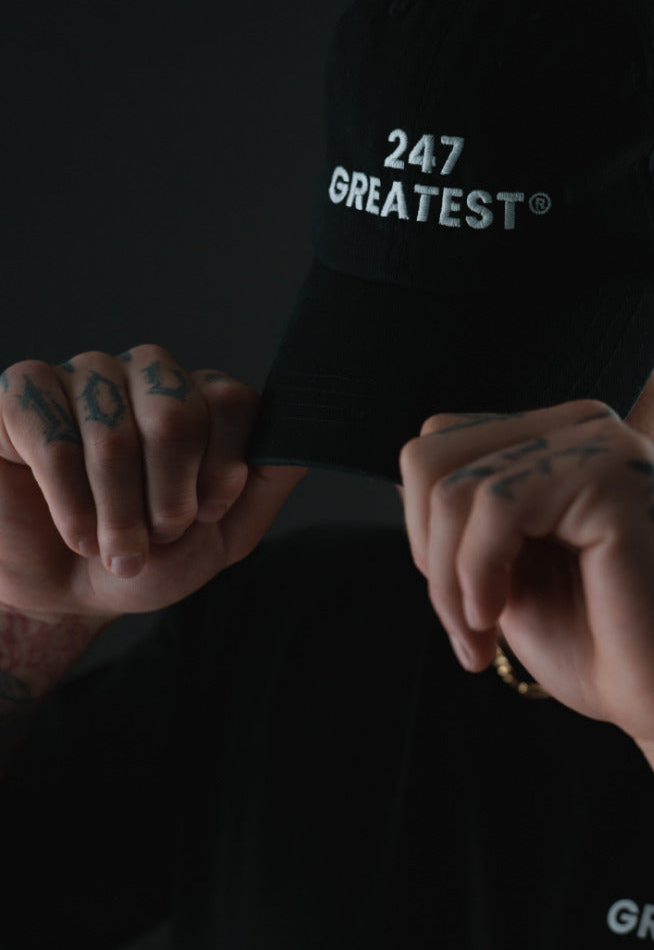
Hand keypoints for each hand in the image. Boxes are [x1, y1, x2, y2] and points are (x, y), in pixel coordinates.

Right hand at [0, 345, 305, 620]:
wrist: (62, 596)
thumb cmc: (146, 562)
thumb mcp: (222, 536)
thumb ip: (264, 483)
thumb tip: (306, 441)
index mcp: (201, 400)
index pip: (231, 401)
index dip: (221, 467)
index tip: (205, 515)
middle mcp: (146, 376)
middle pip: (176, 411)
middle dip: (169, 493)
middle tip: (157, 535)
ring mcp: (84, 377)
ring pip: (112, 428)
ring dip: (116, 506)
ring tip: (111, 547)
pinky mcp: (21, 393)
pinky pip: (44, 423)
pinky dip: (64, 492)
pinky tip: (74, 529)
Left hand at [398, 400, 653, 748]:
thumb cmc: (605, 646)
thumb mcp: (510, 571)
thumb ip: (467, 520)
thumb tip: (406, 478)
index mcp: (558, 440)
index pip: (439, 445)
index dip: (425, 531)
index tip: (462, 604)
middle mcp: (581, 426)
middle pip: (431, 452)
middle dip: (426, 552)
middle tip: (467, 625)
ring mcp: (601, 444)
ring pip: (452, 484)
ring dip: (446, 580)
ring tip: (481, 637)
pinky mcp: (614, 477)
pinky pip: (494, 506)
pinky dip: (474, 575)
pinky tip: (499, 622)